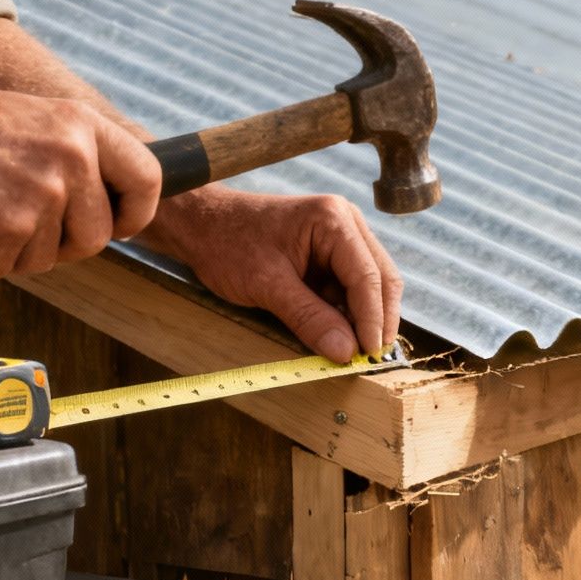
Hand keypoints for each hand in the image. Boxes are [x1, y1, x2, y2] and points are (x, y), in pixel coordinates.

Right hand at [0, 91, 161, 279]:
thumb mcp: (30, 121)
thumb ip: (72, 153)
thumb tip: (107, 199)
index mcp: (81, 124)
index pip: (148, 178)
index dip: (136, 212)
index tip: (118, 226)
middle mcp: (71, 156)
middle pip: (99, 235)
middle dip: (64, 245)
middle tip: (21, 228)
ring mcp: (42, 193)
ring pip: (52, 258)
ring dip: (16, 253)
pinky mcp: (9, 227)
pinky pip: (7, 268)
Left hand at [141, 186, 402, 363]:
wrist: (200, 226)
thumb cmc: (227, 244)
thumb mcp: (267, 286)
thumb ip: (309, 318)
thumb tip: (345, 352)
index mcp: (333, 220)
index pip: (368, 276)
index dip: (372, 319)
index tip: (370, 355)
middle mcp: (345, 223)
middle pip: (380, 278)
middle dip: (377, 320)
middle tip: (372, 359)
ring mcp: (340, 237)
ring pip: (369, 286)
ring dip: (364, 319)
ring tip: (356, 353)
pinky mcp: (330, 254)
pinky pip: (349, 288)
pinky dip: (348, 313)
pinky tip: (341, 335)